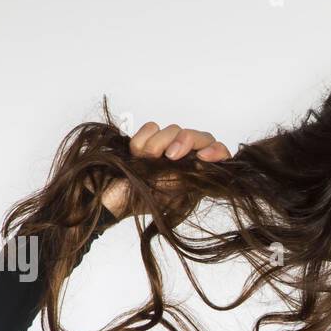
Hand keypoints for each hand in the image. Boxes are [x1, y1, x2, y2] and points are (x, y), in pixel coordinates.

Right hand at [101, 121, 232, 218]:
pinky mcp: (147, 141)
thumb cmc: (145, 202)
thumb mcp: (178, 198)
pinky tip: (137, 154)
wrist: (112, 199)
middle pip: (199, 137)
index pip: (218, 154)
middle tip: (170, 155)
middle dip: (185, 141)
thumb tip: (206, 167)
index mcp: (197, 174)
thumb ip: (195, 180)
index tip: (204, 157)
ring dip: (158, 144)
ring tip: (146, 159)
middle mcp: (185, 159)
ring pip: (174, 129)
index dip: (216, 151)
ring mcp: (166, 149)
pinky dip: (143, 138)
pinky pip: (152, 127)